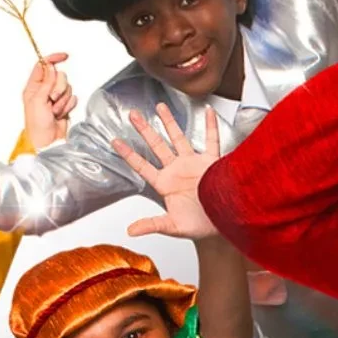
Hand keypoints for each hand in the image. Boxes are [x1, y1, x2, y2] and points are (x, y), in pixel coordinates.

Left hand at [22, 52, 77, 149]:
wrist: (48, 141)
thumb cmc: (37, 125)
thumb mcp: (38, 100)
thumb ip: (46, 82)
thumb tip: (51, 67)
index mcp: (33, 87)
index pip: (44, 66)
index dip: (53, 59)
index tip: (64, 56)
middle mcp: (44, 90)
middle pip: (59, 76)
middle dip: (59, 87)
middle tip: (52, 99)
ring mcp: (55, 98)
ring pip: (67, 87)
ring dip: (63, 99)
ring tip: (55, 110)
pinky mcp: (64, 105)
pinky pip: (72, 97)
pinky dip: (68, 106)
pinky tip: (60, 113)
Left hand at [114, 104, 220, 240]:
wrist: (222, 224)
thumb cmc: (198, 225)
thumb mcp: (173, 226)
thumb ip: (152, 224)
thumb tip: (131, 231)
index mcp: (164, 184)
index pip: (142, 166)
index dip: (128, 154)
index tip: (115, 141)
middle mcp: (176, 170)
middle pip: (157, 146)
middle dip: (144, 130)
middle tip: (133, 115)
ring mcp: (193, 164)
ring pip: (179, 138)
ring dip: (169, 122)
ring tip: (160, 106)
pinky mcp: (212, 163)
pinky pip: (211, 141)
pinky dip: (210, 126)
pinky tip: (208, 111)